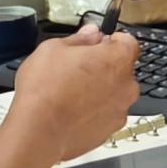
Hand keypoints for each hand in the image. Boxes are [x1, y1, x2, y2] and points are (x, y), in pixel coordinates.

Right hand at [0, 22, 140, 167]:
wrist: (38, 133)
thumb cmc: (45, 92)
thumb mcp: (53, 49)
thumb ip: (79, 39)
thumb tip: (89, 34)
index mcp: (117, 59)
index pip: (128, 42)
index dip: (112, 40)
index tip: (98, 43)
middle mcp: (126, 86)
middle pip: (121, 69)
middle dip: (103, 67)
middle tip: (78, 68)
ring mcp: (120, 111)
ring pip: (114, 94)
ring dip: (99, 91)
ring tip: (71, 92)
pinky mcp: (109, 131)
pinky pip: (106, 115)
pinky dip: (94, 112)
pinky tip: (72, 110)